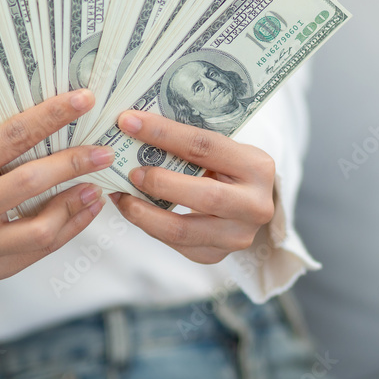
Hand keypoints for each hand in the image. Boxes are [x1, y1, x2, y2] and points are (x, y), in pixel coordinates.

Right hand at [0, 90, 114, 280]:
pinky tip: (85, 208)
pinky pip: (43, 249)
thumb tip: (66, 123)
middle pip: (29, 182)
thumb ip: (7, 147)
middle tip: (103, 152)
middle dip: (73, 164)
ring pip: (42, 228)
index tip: (83, 100)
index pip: (11, 137)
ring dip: (76, 204)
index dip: (51, 116)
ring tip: (96, 187)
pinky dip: (71, 226)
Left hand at [109, 110, 275, 264]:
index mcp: (257, 166)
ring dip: (145, 212)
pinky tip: (133, 210)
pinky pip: (175, 243)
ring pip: (183, 230)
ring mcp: (238, 236)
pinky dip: (148, 226)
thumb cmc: (227, 168)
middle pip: (204, 196)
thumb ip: (188, 143)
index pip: (205, 147)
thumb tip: (134, 127)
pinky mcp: (216, 255)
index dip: (163, 134)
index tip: (129, 122)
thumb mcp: (221, 151)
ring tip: (122, 196)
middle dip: (160, 183)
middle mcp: (254, 205)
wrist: (248, 203)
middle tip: (130, 171)